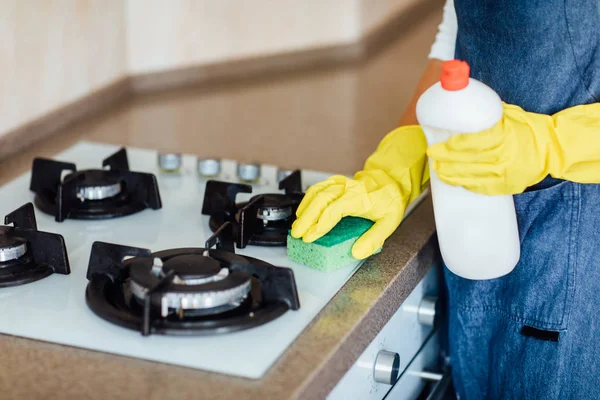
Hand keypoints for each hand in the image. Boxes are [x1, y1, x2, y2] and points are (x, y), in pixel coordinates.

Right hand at [291, 171, 405, 258]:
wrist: (390, 181)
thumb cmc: (388, 201)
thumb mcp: (389, 222)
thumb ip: (373, 239)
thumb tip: (356, 252)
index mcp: (359, 198)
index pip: (334, 210)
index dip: (320, 224)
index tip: (310, 237)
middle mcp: (346, 188)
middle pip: (320, 199)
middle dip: (306, 218)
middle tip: (297, 234)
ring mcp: (339, 183)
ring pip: (316, 192)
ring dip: (304, 208)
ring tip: (297, 225)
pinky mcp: (334, 182)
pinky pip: (317, 188)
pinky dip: (307, 200)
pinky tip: (302, 211)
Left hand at [426, 103, 554, 194]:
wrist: (551, 149)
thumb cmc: (527, 129)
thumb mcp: (508, 115)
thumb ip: (486, 113)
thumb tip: (461, 104)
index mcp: (501, 137)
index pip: (467, 144)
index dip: (448, 147)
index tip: (435, 146)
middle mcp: (500, 157)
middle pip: (464, 162)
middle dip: (444, 161)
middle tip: (432, 156)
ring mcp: (502, 174)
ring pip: (468, 177)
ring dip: (449, 175)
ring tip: (438, 170)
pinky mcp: (504, 186)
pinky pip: (479, 187)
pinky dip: (465, 184)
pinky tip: (455, 180)